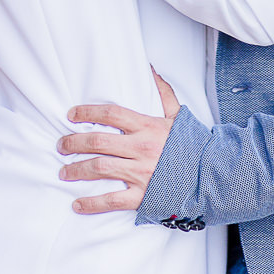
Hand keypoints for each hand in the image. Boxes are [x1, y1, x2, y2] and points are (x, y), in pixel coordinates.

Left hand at [60, 71, 178, 213]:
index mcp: (149, 126)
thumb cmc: (192, 144)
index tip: (72, 114)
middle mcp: (142, 148)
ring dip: (77, 170)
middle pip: (98, 141)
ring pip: (100, 168)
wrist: (211, 173)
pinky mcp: (142, 195)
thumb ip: (162, 93)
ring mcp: (141, 172)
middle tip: (62, 145)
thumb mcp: (178, 115)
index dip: (87, 112)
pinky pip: (111, 200)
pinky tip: (77, 203)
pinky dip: (91, 203)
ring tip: (64, 171)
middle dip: (74, 143)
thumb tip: (149, 69)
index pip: (112, 114)